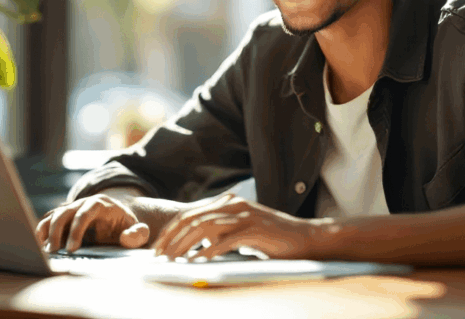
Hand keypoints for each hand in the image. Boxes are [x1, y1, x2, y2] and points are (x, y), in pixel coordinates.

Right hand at [35, 194, 149, 252]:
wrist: (121, 221)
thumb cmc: (129, 228)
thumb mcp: (139, 232)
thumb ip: (138, 235)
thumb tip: (126, 239)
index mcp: (102, 204)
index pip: (86, 211)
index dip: (77, 229)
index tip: (72, 249)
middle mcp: (85, 203)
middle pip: (65, 211)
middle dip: (57, 231)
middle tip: (54, 252)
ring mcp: (73, 209)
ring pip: (53, 215)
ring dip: (46, 232)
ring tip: (45, 251)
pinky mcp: (65, 218)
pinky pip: (49, 221)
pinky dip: (43, 232)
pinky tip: (40, 247)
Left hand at [151, 193, 324, 260]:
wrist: (306, 239)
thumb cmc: (273, 239)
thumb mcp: (241, 231)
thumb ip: (221, 232)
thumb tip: (196, 243)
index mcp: (228, 203)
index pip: (191, 213)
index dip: (171, 230)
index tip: (158, 247)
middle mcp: (234, 205)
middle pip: (193, 219)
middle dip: (172, 238)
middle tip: (159, 255)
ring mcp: (244, 216)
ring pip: (204, 228)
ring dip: (184, 244)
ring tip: (172, 259)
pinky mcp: (254, 230)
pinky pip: (225, 240)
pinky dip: (207, 251)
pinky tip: (196, 261)